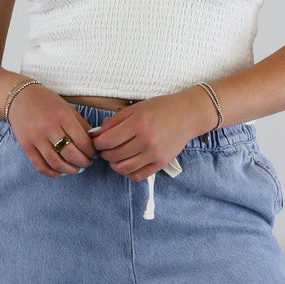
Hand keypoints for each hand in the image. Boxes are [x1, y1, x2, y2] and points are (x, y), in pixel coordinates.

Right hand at [6, 84, 97, 176]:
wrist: (19, 98)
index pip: (83, 141)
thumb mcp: (68, 109)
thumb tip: (94, 143)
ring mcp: (36, 138)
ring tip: (75, 169)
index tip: (93, 154)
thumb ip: (81, 125)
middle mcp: (49, 127)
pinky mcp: (25, 146)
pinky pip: (40, 166)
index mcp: (63, 116)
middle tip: (86, 163)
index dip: (91, 152)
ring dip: (69, 170)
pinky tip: (59, 172)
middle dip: (83, 163)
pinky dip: (51, 173)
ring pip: (56, 163)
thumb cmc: (47, 102)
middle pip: (71, 154)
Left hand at [88, 89, 215, 179]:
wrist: (188, 115)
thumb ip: (114, 121)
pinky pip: (137, 175)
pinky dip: (127, 172)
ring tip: (115, 156)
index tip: (98, 141)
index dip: (98, 143)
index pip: (107, 141)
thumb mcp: (136, 108)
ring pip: (123, 168)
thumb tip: (96, 134)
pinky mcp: (161, 163)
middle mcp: (146, 140)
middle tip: (105, 148)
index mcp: (138, 123)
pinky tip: (126, 164)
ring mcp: (154, 154)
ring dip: (114, 164)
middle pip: (113, 156)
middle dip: (104, 153)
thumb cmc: (161, 108)